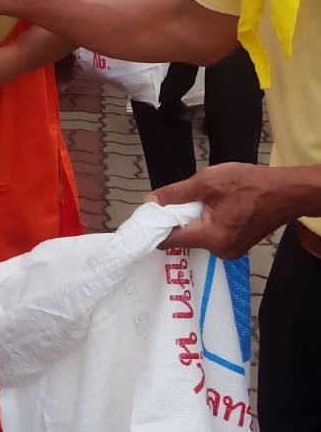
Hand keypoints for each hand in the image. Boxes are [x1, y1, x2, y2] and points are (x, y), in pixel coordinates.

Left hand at [155, 163, 307, 256]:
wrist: (287, 192)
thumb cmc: (250, 183)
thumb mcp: (208, 181)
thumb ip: (177, 193)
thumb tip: (151, 201)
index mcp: (211, 237)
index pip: (169, 240)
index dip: (154, 227)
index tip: (145, 214)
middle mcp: (219, 251)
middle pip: (182, 238)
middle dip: (174, 219)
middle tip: (173, 199)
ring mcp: (229, 251)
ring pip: (196, 236)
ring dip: (191, 219)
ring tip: (199, 199)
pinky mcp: (236, 246)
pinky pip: (210, 235)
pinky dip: (205, 222)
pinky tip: (212, 206)